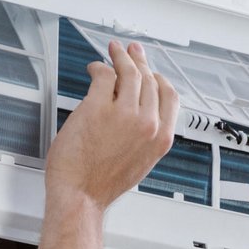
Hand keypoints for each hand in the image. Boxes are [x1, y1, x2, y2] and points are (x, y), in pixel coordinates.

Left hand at [43, 40, 178, 213]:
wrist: (80, 197)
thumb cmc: (101, 185)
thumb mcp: (139, 163)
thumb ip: (145, 136)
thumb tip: (140, 111)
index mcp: (160, 138)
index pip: (169, 96)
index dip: (158, 77)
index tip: (150, 70)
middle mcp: (147, 124)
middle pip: (149, 79)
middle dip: (139, 61)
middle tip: (131, 52)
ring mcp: (123, 114)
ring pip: (128, 72)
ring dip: (121, 57)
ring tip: (113, 51)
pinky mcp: (98, 107)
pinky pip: (103, 76)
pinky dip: (98, 68)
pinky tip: (94, 69)